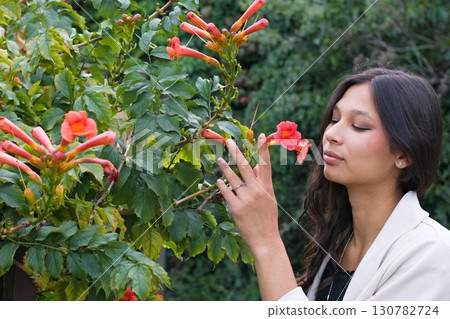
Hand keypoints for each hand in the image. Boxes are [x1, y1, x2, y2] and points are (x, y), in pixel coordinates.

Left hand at [216, 134, 280, 256]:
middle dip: (236, 152)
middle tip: (229, 141)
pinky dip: (221, 185)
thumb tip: (257, 166)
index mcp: (267, 187)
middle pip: (245, 166)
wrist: (265, 240)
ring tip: (218, 159)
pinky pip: (226, 192)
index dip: (262, 149)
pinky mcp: (236, 208)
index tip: (258, 135)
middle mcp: (257, 190)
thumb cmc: (267, 219)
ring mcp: (246, 199)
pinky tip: (217, 180)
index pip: (266, 164)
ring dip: (224, 167)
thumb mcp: (269, 199)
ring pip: (233, 178)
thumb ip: (262, 182)